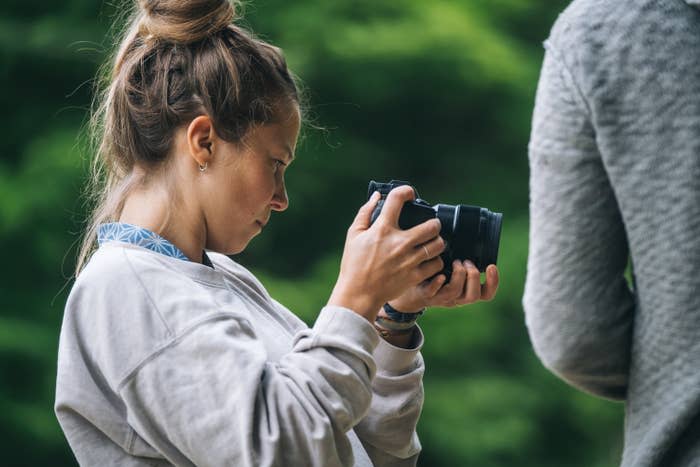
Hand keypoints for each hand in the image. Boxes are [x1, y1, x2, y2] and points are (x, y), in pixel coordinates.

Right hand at [328, 185, 444, 320]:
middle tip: (430, 226)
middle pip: (432, 225)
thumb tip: (376, 196)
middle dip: (433, 223)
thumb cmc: (354, 264)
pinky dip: (435, 261)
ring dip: (437, 242)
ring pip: (438, 245)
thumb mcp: (353, 235)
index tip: (409, 195)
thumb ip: (365, 213)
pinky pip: (437, 264)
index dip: (406, 191)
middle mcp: (399, 243)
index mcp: (382, 229)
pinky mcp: (415, 276)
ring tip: (431, 243)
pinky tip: (428, 260)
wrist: (358, 294)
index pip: (398, 199)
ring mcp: (409, 260)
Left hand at [388, 260, 498, 311]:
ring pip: (455, 294)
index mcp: (465, 291)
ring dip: (458, 276)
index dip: (493, 282)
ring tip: (455, 262)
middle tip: (467, 262)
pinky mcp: (426, 295)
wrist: (408, 288)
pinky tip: (440, 275)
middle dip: (473, 276)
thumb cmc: (433, 273)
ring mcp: (440, 298)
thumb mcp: (451, 266)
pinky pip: (433, 293)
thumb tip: (466, 231)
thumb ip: (461, 256)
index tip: (491, 266)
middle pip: (474, 296)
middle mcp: (456, 298)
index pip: (486, 294)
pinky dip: (438, 284)